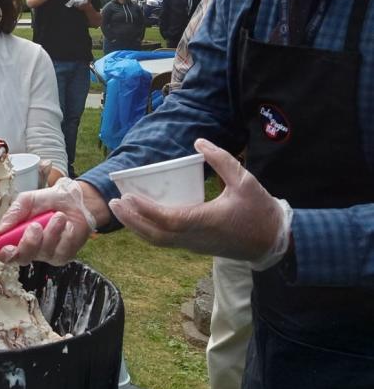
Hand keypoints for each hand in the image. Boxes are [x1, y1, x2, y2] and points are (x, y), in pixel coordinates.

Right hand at [0, 178, 99, 265]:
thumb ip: (12, 215)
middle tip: (35, 225)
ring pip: (44, 252)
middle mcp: (30, 249)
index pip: (5, 254)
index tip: (7, 247)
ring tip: (58, 216)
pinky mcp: (64, 256)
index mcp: (16, 237)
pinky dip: (65, 234)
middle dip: (29, 242)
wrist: (75, 200)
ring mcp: (47, 255)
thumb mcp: (26, 201)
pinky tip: (67, 225)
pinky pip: (62, 251)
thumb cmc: (48, 200)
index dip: (4, 253)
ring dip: (51, 231)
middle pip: (22, 258)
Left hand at [108, 139, 291, 269]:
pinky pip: (166, 242)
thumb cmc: (260, 210)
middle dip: (132, 220)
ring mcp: (194, 245)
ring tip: (120, 209)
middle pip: (155, 235)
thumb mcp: (245, 180)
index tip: (127, 196)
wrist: (274, 242)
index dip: (145, 209)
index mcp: (207, 221)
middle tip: (113, 202)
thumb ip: (222, 160)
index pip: (169, 219)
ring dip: (136, 227)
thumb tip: (198, 142)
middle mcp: (196, 237)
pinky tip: (139, 218)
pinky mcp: (195, 247)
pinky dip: (148, 232)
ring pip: (158, 241)